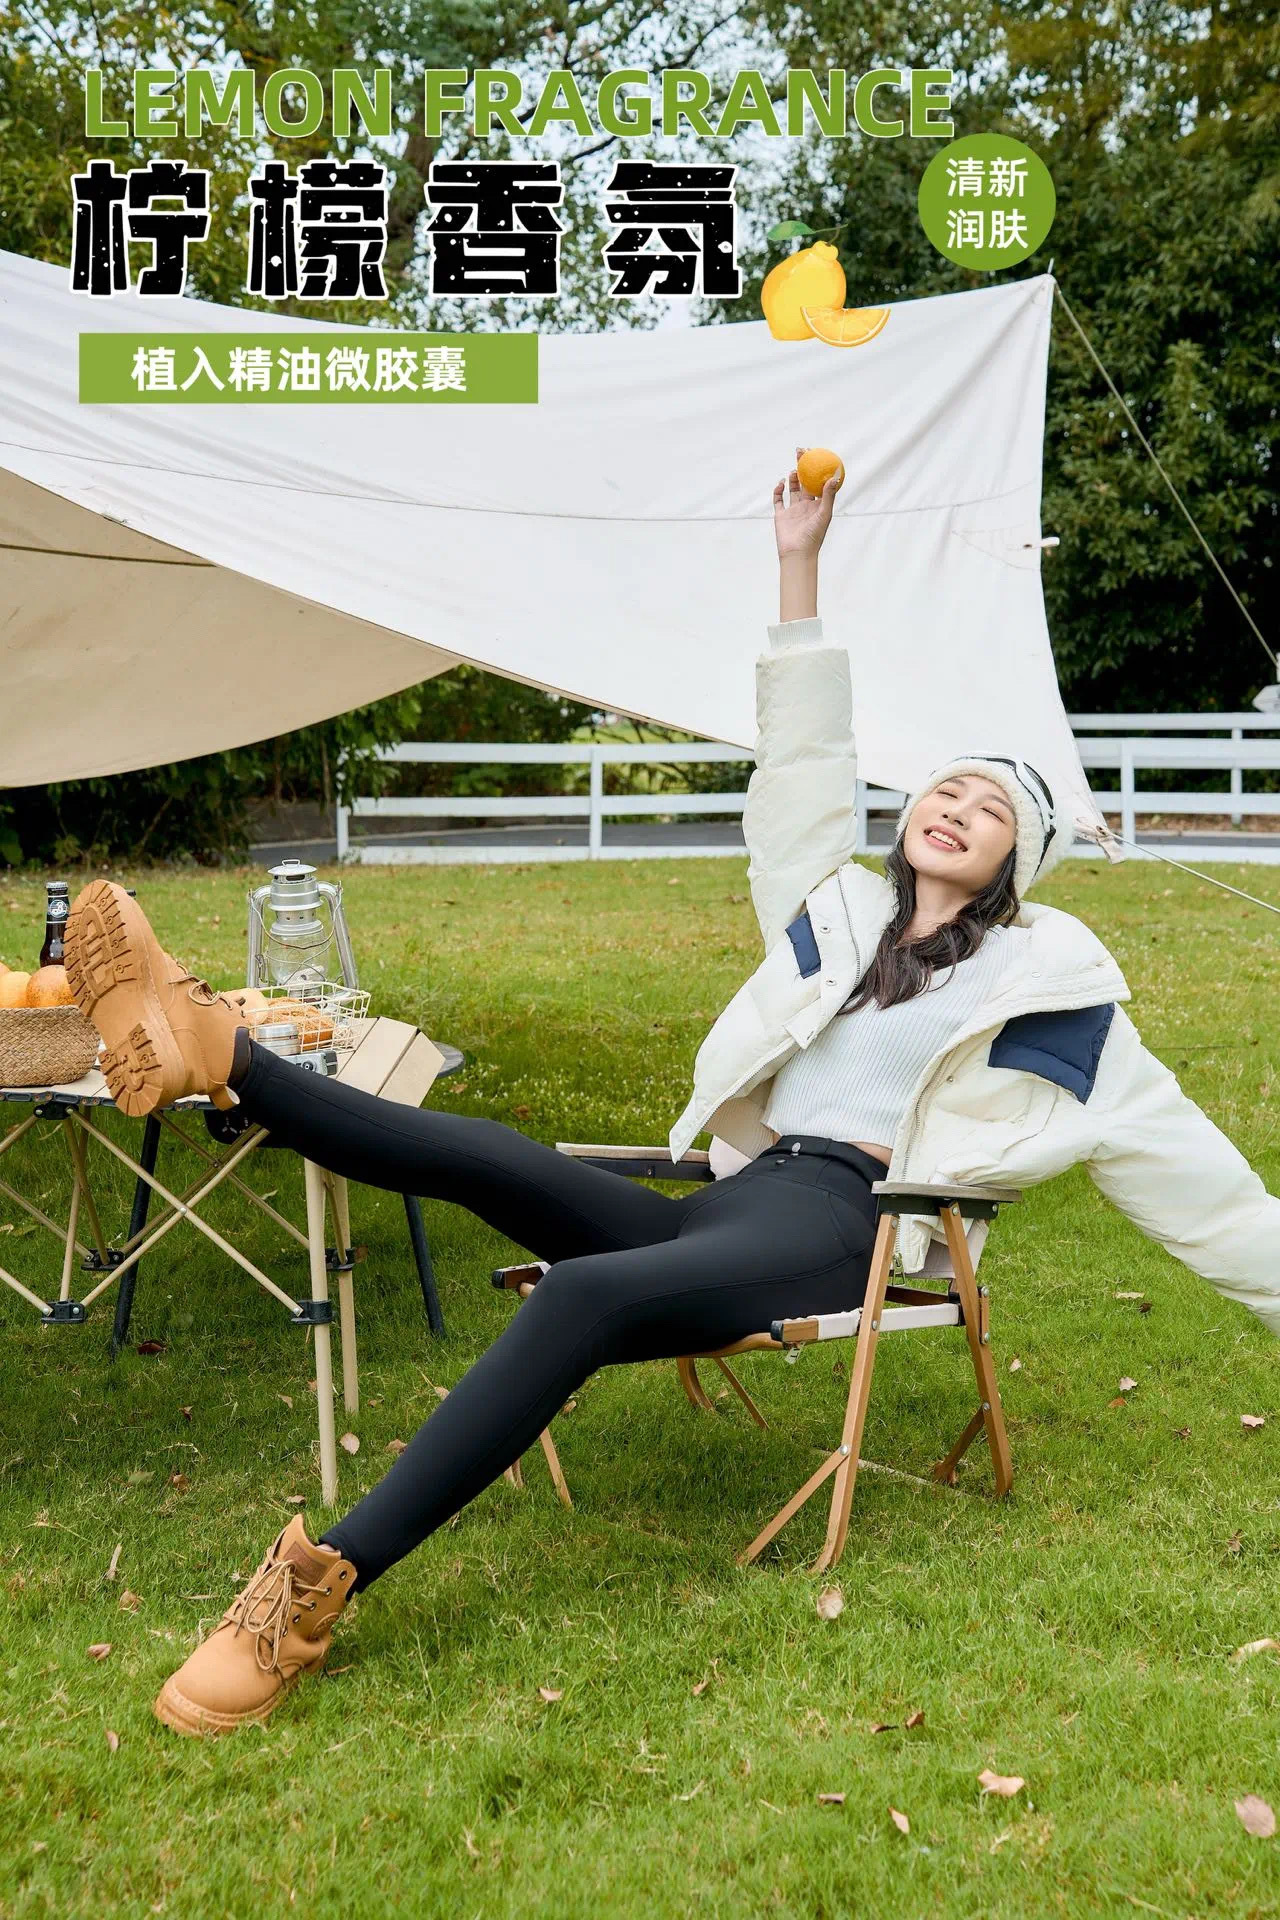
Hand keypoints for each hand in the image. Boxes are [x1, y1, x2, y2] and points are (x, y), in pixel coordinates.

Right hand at [773, 446, 837, 561]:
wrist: (797, 553)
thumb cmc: (814, 537)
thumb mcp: (824, 514)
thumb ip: (828, 496)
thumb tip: (834, 476)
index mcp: (818, 505)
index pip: (818, 482)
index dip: (817, 468)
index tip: (816, 454)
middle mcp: (806, 506)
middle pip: (804, 482)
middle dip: (802, 467)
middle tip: (801, 452)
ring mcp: (793, 510)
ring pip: (792, 489)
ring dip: (792, 479)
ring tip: (793, 471)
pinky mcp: (781, 515)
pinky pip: (778, 500)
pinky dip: (778, 491)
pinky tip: (780, 484)